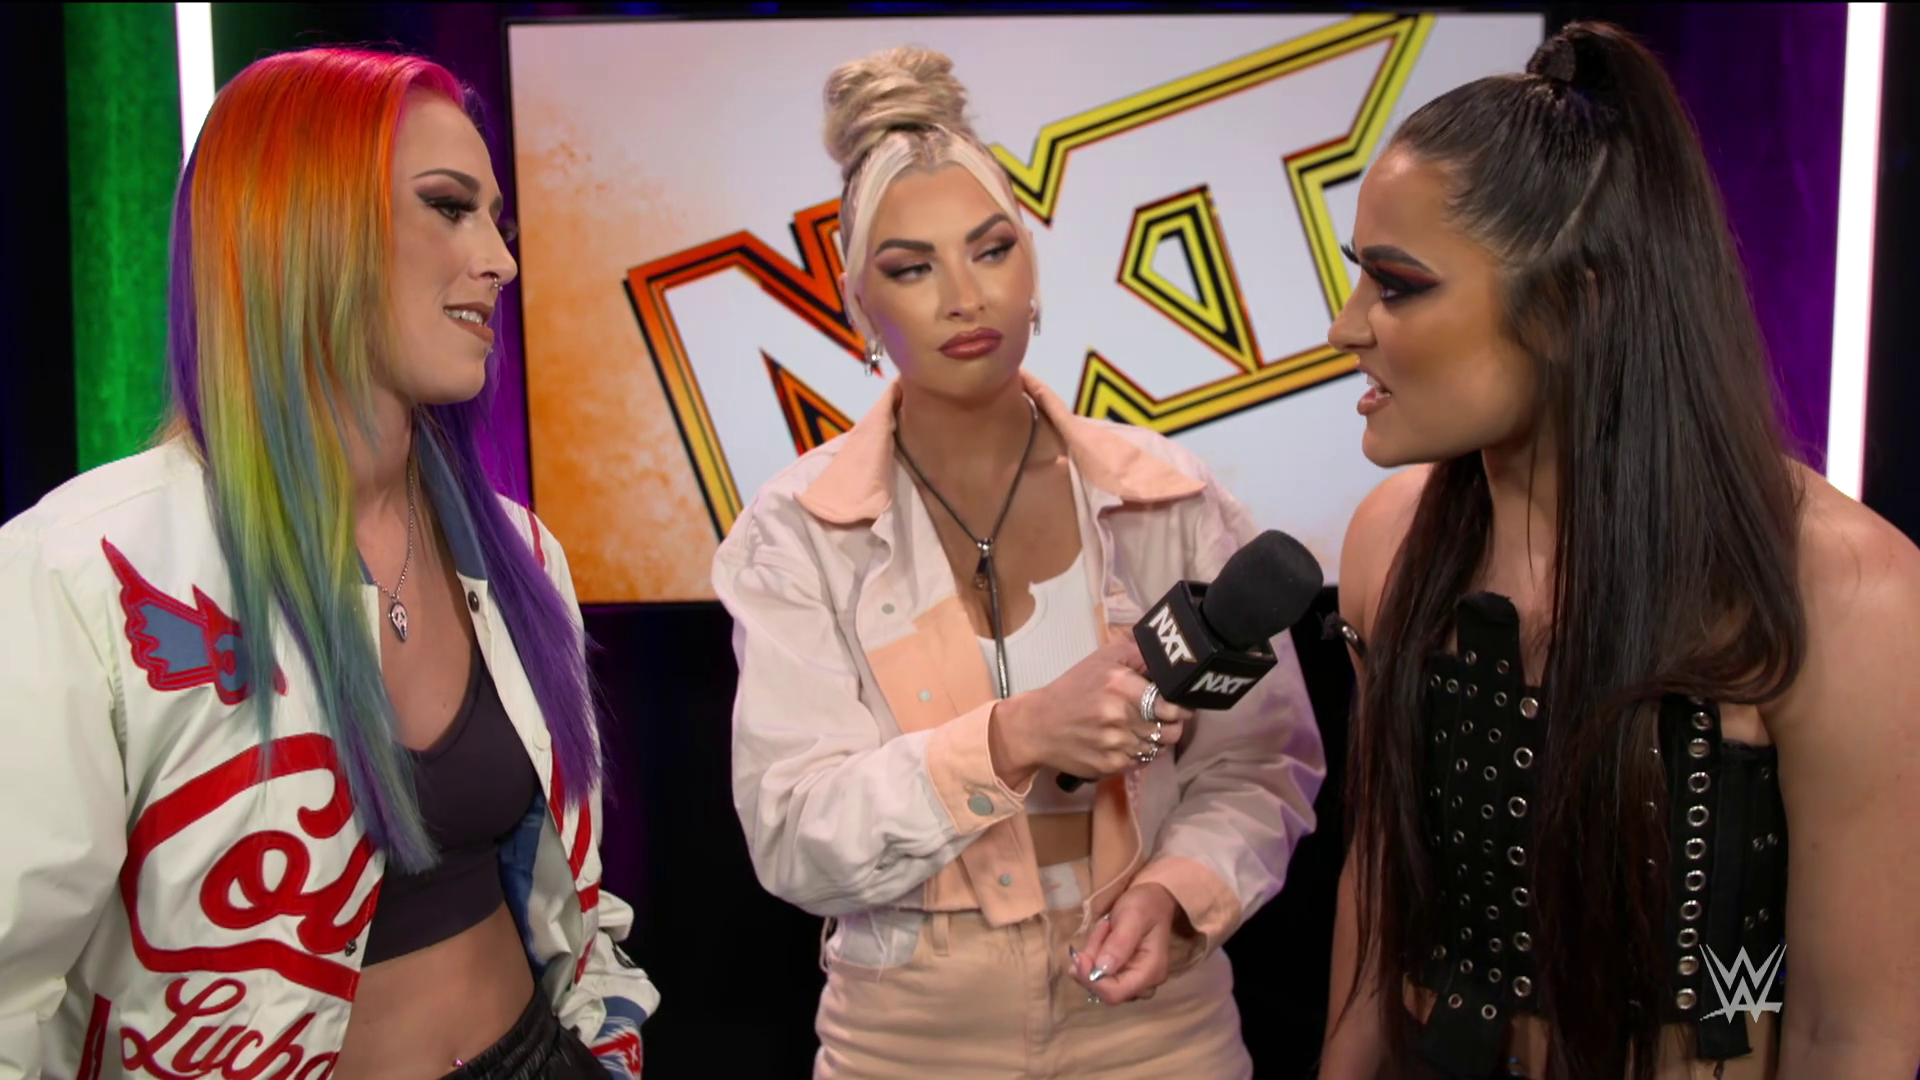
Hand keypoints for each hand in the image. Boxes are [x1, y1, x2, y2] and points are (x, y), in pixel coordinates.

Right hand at [989, 639, 1193, 788]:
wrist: (1038, 726)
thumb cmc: (1072, 689)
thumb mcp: (1101, 659)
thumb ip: (1137, 653)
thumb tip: (1168, 658)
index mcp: (1120, 686)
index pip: (1171, 705)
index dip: (1181, 707)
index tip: (1180, 705)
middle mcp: (1121, 717)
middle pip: (1171, 730)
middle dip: (1172, 725)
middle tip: (1164, 718)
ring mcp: (1116, 745)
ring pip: (1159, 748)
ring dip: (1156, 740)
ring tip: (1141, 729)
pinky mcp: (1111, 766)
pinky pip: (1142, 762)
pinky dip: (1139, 753)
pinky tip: (1126, 742)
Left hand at [1070, 883, 1184, 1004]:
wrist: (1153, 899)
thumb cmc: (1145, 905)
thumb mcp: (1132, 917)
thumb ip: (1118, 943)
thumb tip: (1100, 970)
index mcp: (1151, 972)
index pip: (1115, 993)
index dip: (1091, 980)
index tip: (1078, 956)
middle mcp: (1145, 984)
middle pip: (1104, 990)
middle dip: (1092, 962)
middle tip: (1101, 929)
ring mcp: (1133, 981)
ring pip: (1098, 980)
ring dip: (1092, 955)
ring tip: (1106, 927)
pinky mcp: (1123, 975)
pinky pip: (1098, 973)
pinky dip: (1094, 955)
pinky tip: (1103, 936)